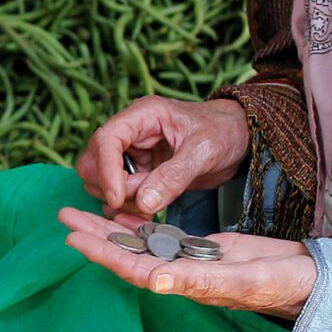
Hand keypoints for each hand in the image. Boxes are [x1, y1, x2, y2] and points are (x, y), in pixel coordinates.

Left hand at [59, 209, 315, 319]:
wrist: (316, 281)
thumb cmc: (287, 284)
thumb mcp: (245, 280)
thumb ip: (199, 281)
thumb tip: (152, 280)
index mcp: (187, 285)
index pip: (134, 268)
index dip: (103, 253)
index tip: (72, 237)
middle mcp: (183, 276)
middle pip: (130, 255)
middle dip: (95, 236)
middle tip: (62, 215)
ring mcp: (193, 264)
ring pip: (144, 245)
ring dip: (113, 228)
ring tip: (83, 210)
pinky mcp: (207, 252)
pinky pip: (166, 239)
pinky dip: (144, 225)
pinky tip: (127, 212)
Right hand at [76, 96, 249, 215]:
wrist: (238, 138)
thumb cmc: (224, 131)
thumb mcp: (205, 150)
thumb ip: (174, 175)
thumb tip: (144, 202)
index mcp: (142, 116)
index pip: (106, 139)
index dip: (106, 170)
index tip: (117, 198)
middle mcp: (130, 134)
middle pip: (93, 162)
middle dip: (111, 187)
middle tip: (141, 204)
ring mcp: (131, 155)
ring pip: (100, 182)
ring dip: (119, 201)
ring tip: (150, 208)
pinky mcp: (137, 175)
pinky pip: (117, 195)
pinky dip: (126, 209)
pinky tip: (147, 215)